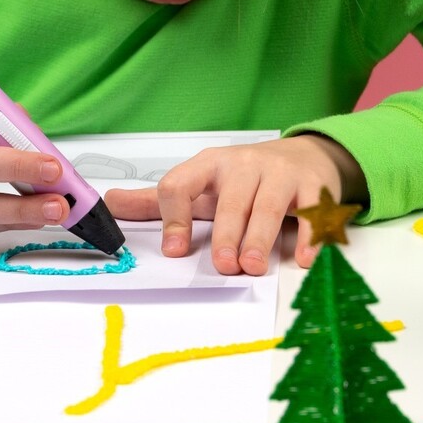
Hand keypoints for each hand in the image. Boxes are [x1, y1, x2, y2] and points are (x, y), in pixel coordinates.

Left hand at [103, 135, 365, 275]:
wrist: (303, 155)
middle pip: (233, 198)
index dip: (174, 217)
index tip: (174, 250)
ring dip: (260, 237)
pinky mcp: (314, 187)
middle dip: (227, 233)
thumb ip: (158, 200)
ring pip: (270, 204)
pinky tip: (301, 258)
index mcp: (210, 164)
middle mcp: (245, 165)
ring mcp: (281, 174)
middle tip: (223, 266)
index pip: (182, 183)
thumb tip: (108, 203)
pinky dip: (308, 235)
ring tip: (252, 267)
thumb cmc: (242, 179)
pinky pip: (312, 210)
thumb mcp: (201, 186)